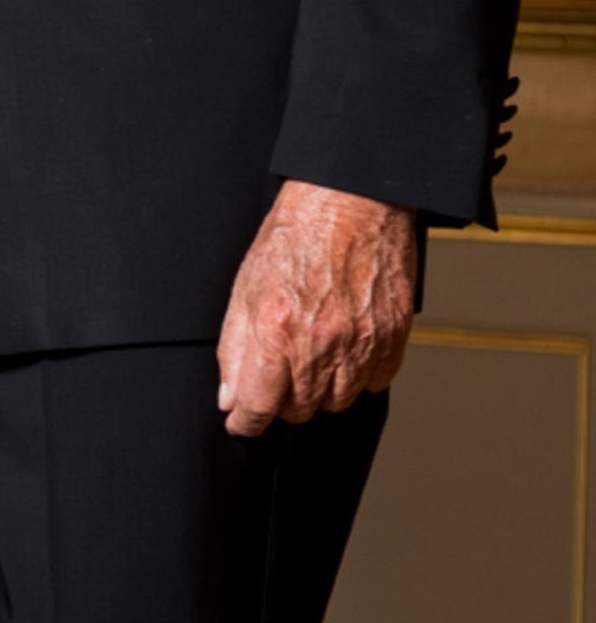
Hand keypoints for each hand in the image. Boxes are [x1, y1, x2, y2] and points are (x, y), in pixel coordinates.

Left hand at [216, 180, 414, 437]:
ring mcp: (362, 344)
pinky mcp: (392, 339)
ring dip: (320, 390)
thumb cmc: (297, 233)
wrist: (352, 200)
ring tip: (312, 352)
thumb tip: (230, 395)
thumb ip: (235, 344)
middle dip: (282, 399)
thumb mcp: (246, 282)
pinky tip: (344, 346)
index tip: (241, 421)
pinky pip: (373, 383)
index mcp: (278, 329)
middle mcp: (322, 344)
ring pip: (337, 403)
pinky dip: (357, 375)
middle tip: (278, 367)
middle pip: (299, 410)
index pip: (259, 406)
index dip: (245, 421)